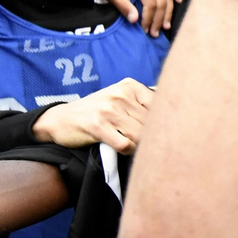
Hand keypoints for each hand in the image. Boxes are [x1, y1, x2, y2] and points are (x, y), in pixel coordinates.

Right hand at [32, 78, 153, 152]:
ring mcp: (109, 110)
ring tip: (132, 146)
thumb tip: (176, 114)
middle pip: (152, 123)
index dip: (165, 123)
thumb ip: (144, 103)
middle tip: (148, 144)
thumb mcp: (120, 99)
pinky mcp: (98, 126)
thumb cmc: (97, 112)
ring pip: (140, 135)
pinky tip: (122, 149)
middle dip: (152, 137)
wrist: (61, 119)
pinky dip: (128, 151)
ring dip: (139, 145)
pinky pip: (125, 144)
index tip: (163, 132)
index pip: (161, 105)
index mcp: (130, 86)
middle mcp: (120, 95)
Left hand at [95, 0, 182, 36]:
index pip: (151, 4)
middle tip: (154, 33)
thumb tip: (135, 21)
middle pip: (162, 1)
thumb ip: (124, 6)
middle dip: (158, 19)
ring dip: (168, 11)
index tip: (144, 30)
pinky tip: (179, 1)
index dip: (149, 19)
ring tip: (165, 25)